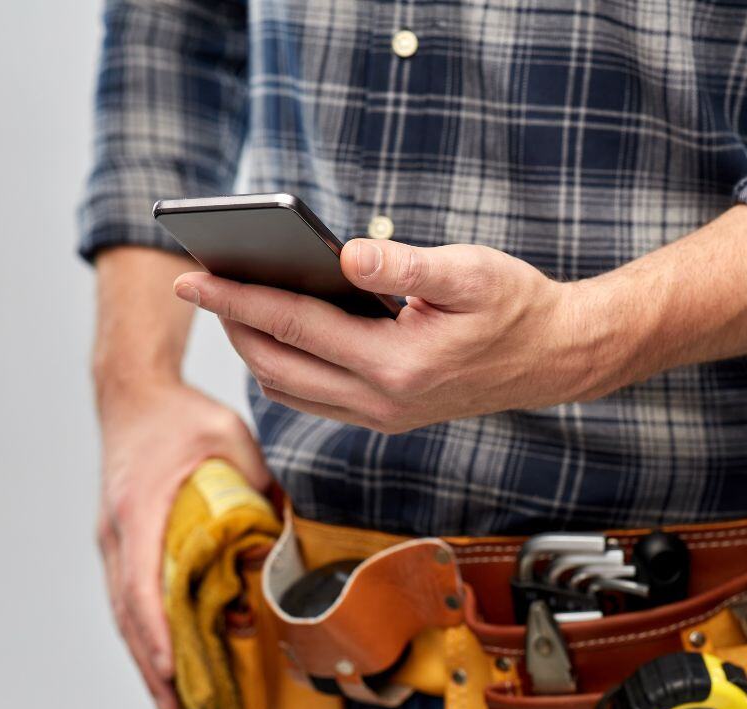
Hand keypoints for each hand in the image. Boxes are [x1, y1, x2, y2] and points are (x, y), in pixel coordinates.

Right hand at [95, 378, 271, 708]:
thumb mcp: (231, 437)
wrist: (134, 392)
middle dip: (152, 663)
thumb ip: (261, 482)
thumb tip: (295, 526)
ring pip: (124, 610)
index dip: (157, 630)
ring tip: (169, 702)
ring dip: (145, 656)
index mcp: (140, 509)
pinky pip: (128, 595)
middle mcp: (118, 531)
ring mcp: (113, 538)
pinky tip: (161, 657)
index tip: (173, 666)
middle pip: (129, 611)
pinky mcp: (119, 539)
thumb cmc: (182, 415)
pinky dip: (143, 631)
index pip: (143, 583)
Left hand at [172, 240, 611, 431]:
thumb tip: (344, 252)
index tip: (191, 276)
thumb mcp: (471, 272)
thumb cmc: (516, 307)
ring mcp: (382, 416)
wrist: (555, 359)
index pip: (293, 326)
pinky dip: (285, 368)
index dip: (236, 299)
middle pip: (277, 366)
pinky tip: (282, 333)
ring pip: (291, 390)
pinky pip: (315, 399)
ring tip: (236, 305)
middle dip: (232, 326)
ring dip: (255, 351)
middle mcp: (381, 401)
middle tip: (204, 283)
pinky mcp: (387, 417)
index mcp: (396, 364)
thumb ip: (406, 264)